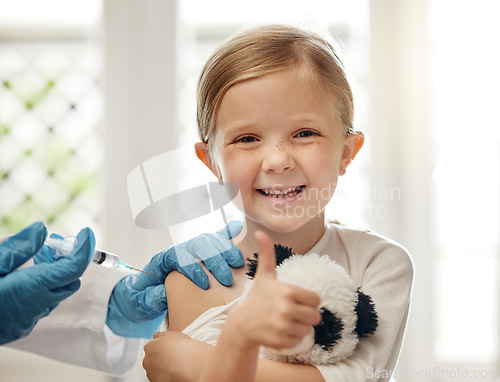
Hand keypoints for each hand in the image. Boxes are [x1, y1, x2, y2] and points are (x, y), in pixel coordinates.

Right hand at [0, 222, 94, 344]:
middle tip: (55, 243)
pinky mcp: (22, 327)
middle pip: (70, 280)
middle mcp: (37, 306)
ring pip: (57, 293)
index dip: (84, 248)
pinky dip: (43, 287)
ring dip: (54, 272)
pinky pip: (43, 304)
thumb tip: (41, 229)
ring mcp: (30, 319)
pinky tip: (24, 277)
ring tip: (37, 255)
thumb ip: (17, 248)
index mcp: (32, 289)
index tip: (87, 232)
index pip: (73, 268)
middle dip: (68, 259)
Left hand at [106, 221, 243, 338]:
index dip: (193, 267)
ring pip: (208, 240)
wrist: (141, 294)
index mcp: (162, 260)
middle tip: (226, 279)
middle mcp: (178, 250)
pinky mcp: (199, 253)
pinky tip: (238, 227)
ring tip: (237, 264)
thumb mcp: (141, 302)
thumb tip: (163, 293)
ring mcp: (189, 250)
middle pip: (198, 244)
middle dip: (214, 259)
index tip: (204, 284)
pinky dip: (226, 233)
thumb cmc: (142, 298)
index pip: (178, 255)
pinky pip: (214, 239)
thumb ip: (150, 298)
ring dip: (225, 249)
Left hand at [143, 331, 208, 381]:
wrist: (190, 364)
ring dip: (160, 369)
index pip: (150, 348)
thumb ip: (161, 335)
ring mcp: (151, 373)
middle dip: (158, 359)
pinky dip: (164, 376)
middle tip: (171, 358)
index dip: (160, 349)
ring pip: (153, 370)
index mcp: (149, 347)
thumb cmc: (182, 347)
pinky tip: (173, 372)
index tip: (168, 350)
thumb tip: (155, 336)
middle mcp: (147, 361)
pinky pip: (158, 379)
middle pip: (150, 360)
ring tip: (173, 366)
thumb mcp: (172, 335)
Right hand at [227, 231, 321, 350]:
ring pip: (308, 330)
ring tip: (284, 322)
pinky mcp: (281, 342)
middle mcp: (286, 309)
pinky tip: (280, 331)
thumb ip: (267, 254)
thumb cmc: (256, 297)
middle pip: (316, 316)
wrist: (241, 324)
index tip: (296, 300)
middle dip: (306, 315)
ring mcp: (283, 327)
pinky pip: (299, 341)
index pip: (316, 300)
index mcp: (287, 291)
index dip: (308, 301)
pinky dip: (292, 338)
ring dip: (299, 327)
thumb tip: (260, 232)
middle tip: (291, 313)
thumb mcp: (264, 275)